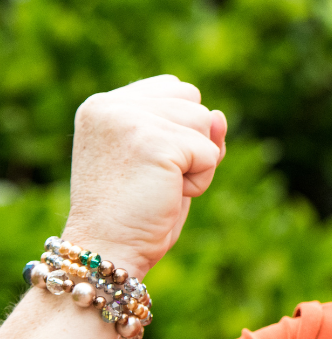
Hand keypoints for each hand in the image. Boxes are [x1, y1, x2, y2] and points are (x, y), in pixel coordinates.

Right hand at [61, 75, 226, 279]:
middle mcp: (111, 104)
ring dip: (197, 163)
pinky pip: (209, 153)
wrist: (108, 249)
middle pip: (194, 103)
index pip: (175, 89)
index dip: (183, 129)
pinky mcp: (154, 141)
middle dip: (192, 145)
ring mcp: (129, 119)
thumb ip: (194, 132)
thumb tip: (219, 115)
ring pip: (205, 123)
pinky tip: (168, 195)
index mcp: (105, 104)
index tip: (151, 163)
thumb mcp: (168, 163)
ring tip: (160, 186)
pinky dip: (200, 181)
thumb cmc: (136, 212)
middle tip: (155, 178)